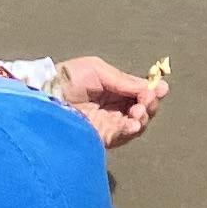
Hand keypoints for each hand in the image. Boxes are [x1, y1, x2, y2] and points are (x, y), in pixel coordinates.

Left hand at [52, 54, 167, 146]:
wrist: (46, 95)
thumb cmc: (68, 78)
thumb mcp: (98, 70)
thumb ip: (123, 80)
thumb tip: (149, 87)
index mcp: (113, 89)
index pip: (139, 93)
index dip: (152, 91)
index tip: (160, 88)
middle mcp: (113, 107)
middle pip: (142, 109)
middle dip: (150, 104)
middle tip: (147, 100)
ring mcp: (108, 123)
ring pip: (136, 124)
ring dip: (143, 117)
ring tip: (139, 111)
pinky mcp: (101, 137)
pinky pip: (122, 136)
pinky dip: (132, 130)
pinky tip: (134, 123)